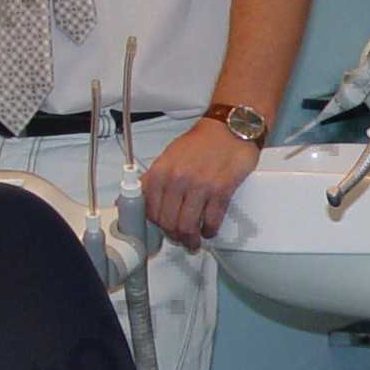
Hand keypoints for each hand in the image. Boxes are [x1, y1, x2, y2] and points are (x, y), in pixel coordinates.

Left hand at [143, 123, 259, 250]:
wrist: (229, 128)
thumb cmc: (201, 142)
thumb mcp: (169, 156)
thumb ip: (155, 178)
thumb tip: (140, 195)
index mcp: (161, 171)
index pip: (151, 210)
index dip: (157, 225)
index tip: (162, 228)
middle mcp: (178, 179)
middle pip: (169, 222)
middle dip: (174, 235)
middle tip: (180, 237)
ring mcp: (200, 186)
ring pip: (188, 226)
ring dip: (191, 239)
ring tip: (194, 240)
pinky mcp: (221, 190)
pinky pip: (211, 221)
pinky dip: (209, 230)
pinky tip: (209, 229)